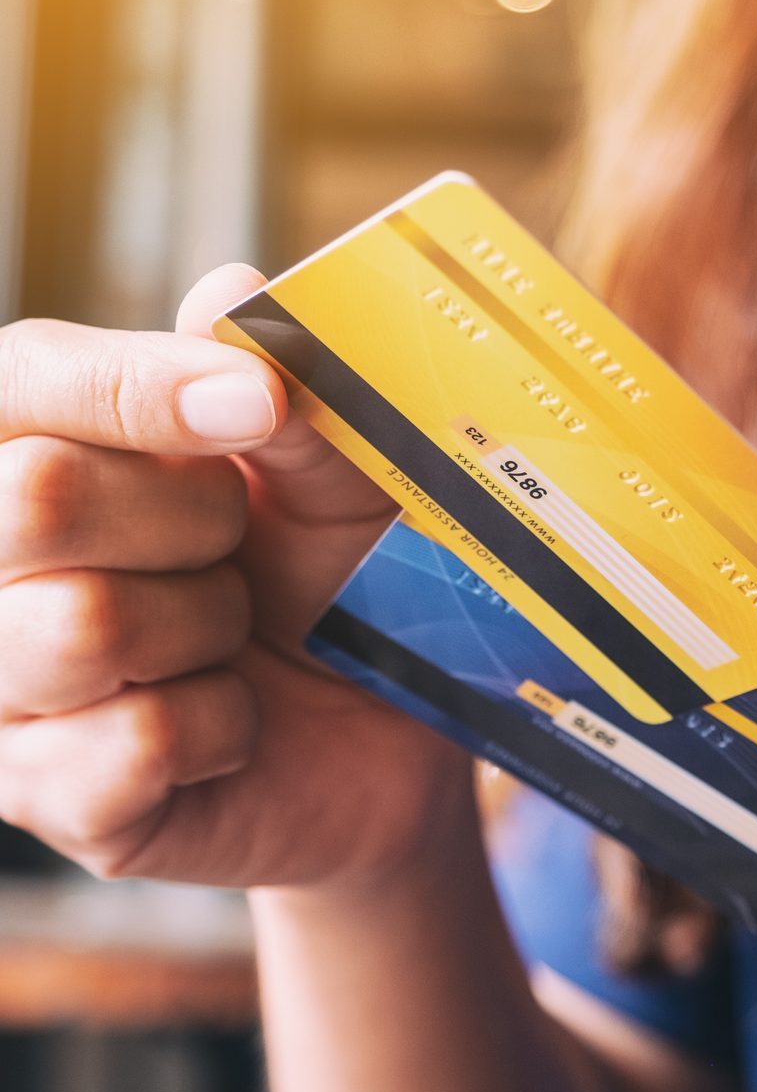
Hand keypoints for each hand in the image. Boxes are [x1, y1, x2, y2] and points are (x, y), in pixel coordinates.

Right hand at [0, 267, 466, 888]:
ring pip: (82, 627)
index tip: (259, 405)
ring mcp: (1, 687)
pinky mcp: (47, 797)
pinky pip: (134, 746)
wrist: (382, 724)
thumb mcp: (335, 478)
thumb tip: (232, 293)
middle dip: (190, 520)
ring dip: (209, 627)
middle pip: (31, 498)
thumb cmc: (339, 577)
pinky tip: (235, 722)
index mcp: (42, 448)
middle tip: (241, 545)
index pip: (21, 378)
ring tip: (237, 637)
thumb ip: (287, 389)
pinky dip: (224, 726)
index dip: (140, 386)